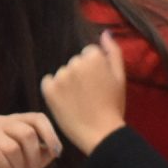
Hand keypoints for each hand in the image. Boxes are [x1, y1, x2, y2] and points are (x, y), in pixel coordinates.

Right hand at [0, 112, 63, 167]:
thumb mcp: (29, 165)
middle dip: (34, 157)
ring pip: (12, 147)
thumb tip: (55, 150)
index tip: (56, 153)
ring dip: (20, 166)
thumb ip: (42, 155)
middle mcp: (0, 122)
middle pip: (27, 133)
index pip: (37, 118)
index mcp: (15, 122)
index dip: (50, 135)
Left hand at [41, 34, 129, 155]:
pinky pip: (48, 82)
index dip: (94, 71)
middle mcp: (75, 63)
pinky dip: (54, 90)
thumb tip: (105, 33)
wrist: (101, 134)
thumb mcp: (120, 77)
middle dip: (80, 75)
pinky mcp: (49, 90)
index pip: (88, 54)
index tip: (98, 86)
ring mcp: (60, 76)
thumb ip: (113, 52)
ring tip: (79, 101)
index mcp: (93, 57)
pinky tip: (65, 102)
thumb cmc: (113, 106)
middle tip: (89, 95)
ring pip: (62, 73)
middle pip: (74, 63)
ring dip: (67, 83)